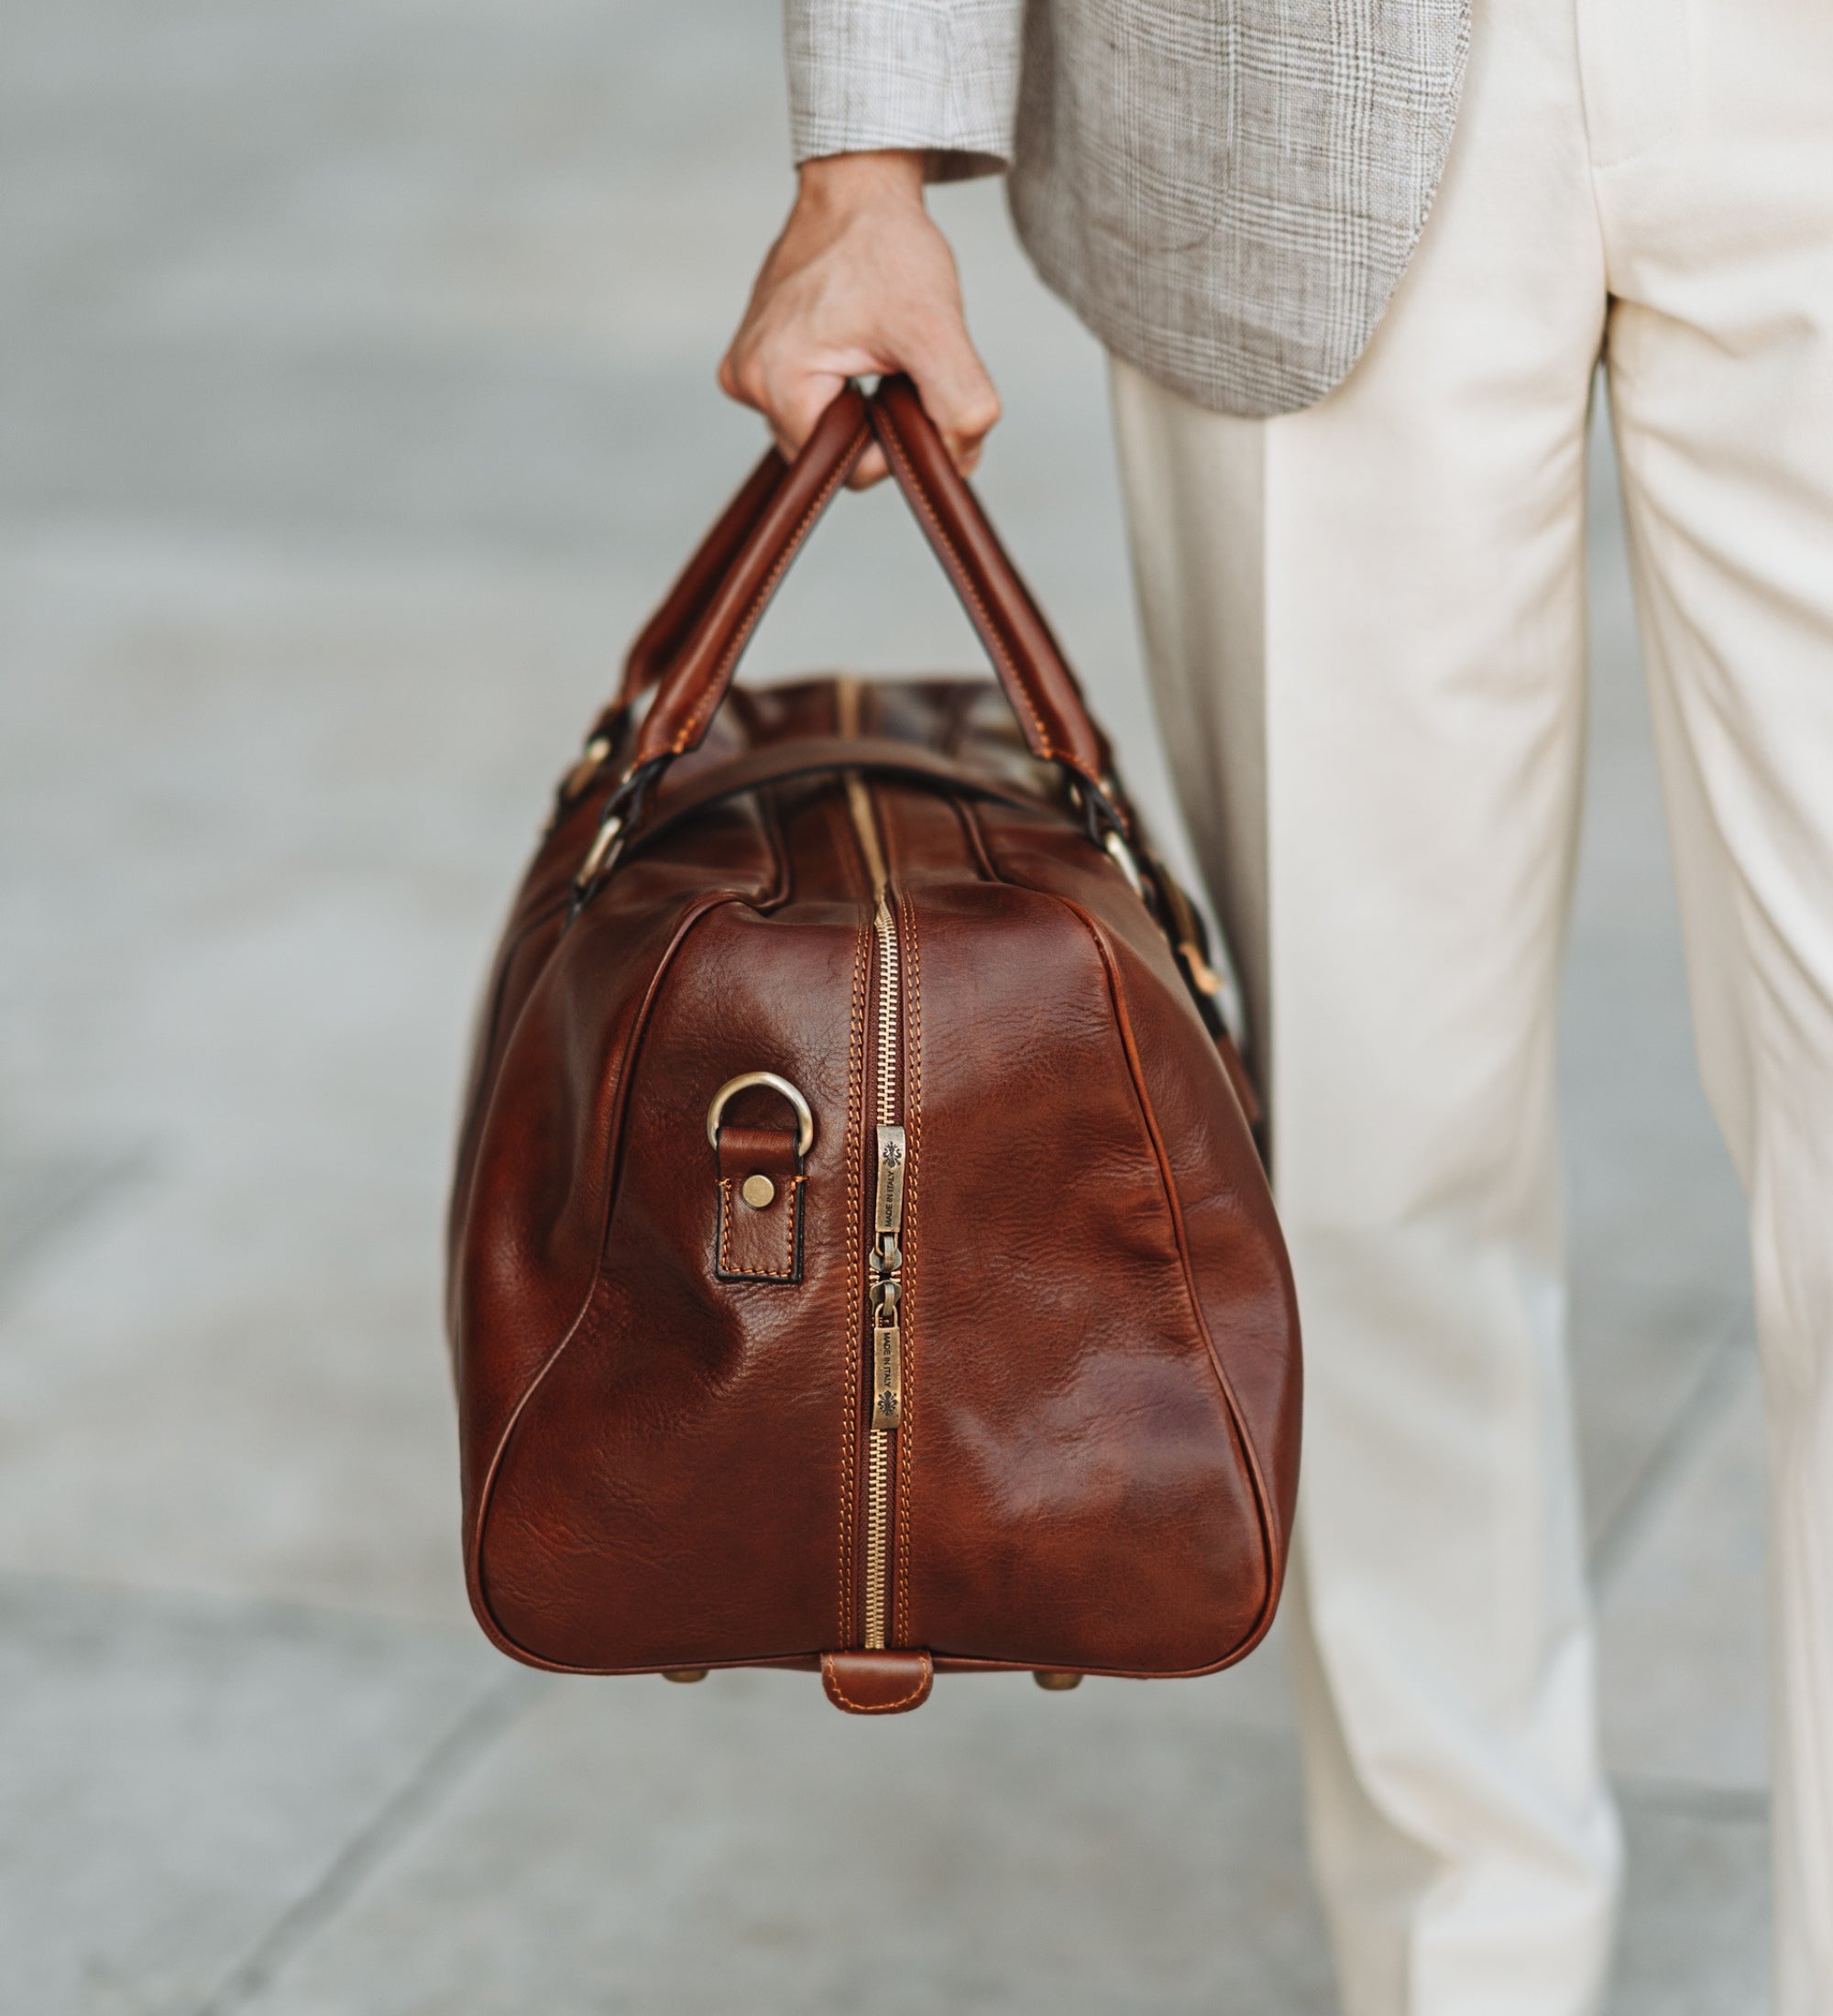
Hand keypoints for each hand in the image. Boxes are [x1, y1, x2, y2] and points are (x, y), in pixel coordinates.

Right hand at [720, 150, 1000, 486]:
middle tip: (894, 362)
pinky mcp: (750, 356)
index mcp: (777, 385)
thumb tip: (959, 461)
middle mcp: (746, 383)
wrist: (858, 187)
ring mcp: (742, 369)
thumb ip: (960, 406)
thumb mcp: (937, 329)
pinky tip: (851, 341)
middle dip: (872, 423)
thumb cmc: (889, 249)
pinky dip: (836, 385)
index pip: (848, 471)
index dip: (894, 443)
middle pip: (829, 456)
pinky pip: (803, 401)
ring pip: (818, 431)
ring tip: (872, 346)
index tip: (909, 385)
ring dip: (856, 404)